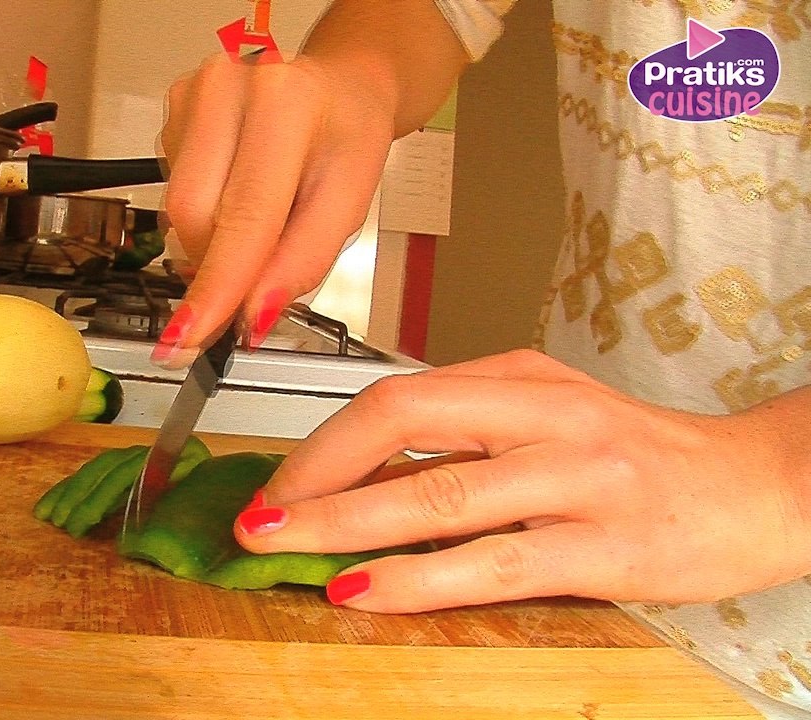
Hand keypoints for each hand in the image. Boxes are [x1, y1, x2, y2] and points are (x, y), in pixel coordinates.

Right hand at [154, 52, 398, 364]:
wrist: (340, 88)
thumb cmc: (347, 138)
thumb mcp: (350, 204)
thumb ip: (301, 262)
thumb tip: (251, 313)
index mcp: (285, 105)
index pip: (242, 217)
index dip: (216, 286)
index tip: (192, 337)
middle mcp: (228, 88)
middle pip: (194, 216)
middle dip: (215, 268)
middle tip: (244, 291)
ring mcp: (192, 94)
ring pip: (176, 210)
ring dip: (211, 238)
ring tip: (259, 217)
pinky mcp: (172, 108)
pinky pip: (171, 190)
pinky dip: (203, 211)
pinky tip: (236, 190)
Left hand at [233, 349, 810, 611]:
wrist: (759, 487)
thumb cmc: (640, 456)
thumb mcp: (549, 418)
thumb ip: (465, 436)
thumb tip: (359, 478)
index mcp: (522, 378)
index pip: (398, 396)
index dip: (323, 440)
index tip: (278, 481)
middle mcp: (545, 415)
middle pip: (404, 426)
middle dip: (316, 474)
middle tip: (259, 517)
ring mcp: (578, 478)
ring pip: (439, 496)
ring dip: (347, 525)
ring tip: (289, 549)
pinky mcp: (605, 546)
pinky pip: (492, 563)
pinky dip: (417, 578)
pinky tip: (365, 590)